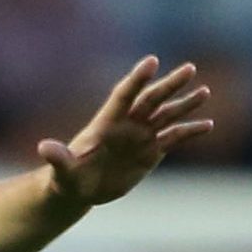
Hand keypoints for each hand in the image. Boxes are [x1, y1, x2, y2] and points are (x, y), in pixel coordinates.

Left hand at [39, 56, 214, 206]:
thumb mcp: (62, 171)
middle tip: (190, 68)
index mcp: (106, 123)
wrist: (80, 189)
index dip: (137, 79)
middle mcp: (127, 125)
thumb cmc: (67, 179)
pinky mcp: (151, 151)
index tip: (152, 62)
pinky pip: (174, 137)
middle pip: (151, 99)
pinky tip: (208, 125)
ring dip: (185, 103)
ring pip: (166, 114)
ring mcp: (141, 136)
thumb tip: (44, 147)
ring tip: (204, 91)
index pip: (124, 95)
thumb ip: (58, 158)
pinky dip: (190, 131)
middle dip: (170, 85)